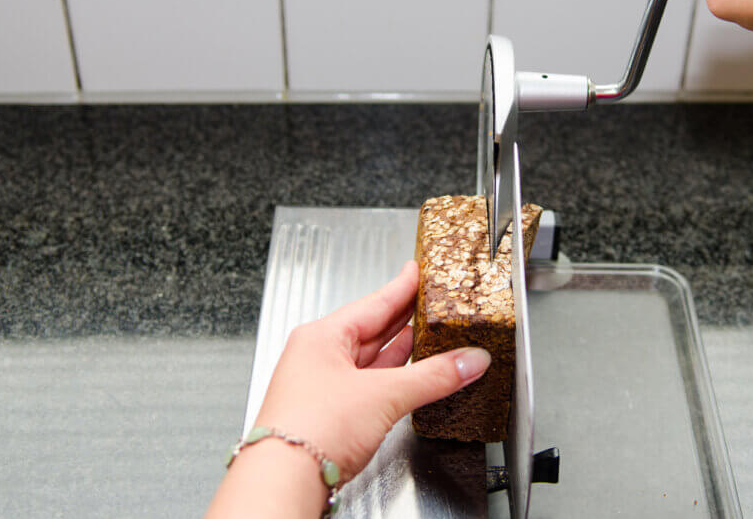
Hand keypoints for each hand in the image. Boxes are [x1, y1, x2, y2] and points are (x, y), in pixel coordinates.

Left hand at [254, 260, 490, 483]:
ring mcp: (322, 387)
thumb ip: (433, 376)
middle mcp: (318, 357)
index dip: (401, 286)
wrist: (284, 481)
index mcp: (321, 336)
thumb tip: (468, 361)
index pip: (373, 302)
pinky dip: (393, 381)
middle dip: (404, 319)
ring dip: (402, 352)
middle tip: (430, 302)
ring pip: (371, 361)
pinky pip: (369, 387)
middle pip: (371, 329)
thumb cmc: (309, 430)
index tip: (416, 270)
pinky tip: (410, 380)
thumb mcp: (383, 394)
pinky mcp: (330, 415)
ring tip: (428, 337)